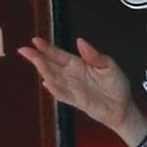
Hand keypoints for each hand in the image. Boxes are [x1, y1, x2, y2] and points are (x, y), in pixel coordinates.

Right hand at [18, 36, 140, 136]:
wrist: (122, 106)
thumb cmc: (116, 85)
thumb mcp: (108, 65)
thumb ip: (94, 55)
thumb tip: (80, 42)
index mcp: (78, 63)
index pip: (58, 54)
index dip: (46, 48)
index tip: (35, 41)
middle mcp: (72, 75)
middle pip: (51, 65)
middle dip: (37, 57)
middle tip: (24, 50)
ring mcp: (72, 88)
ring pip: (53, 78)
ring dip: (43, 69)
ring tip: (34, 61)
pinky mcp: (76, 101)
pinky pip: (62, 94)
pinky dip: (54, 89)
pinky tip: (46, 83)